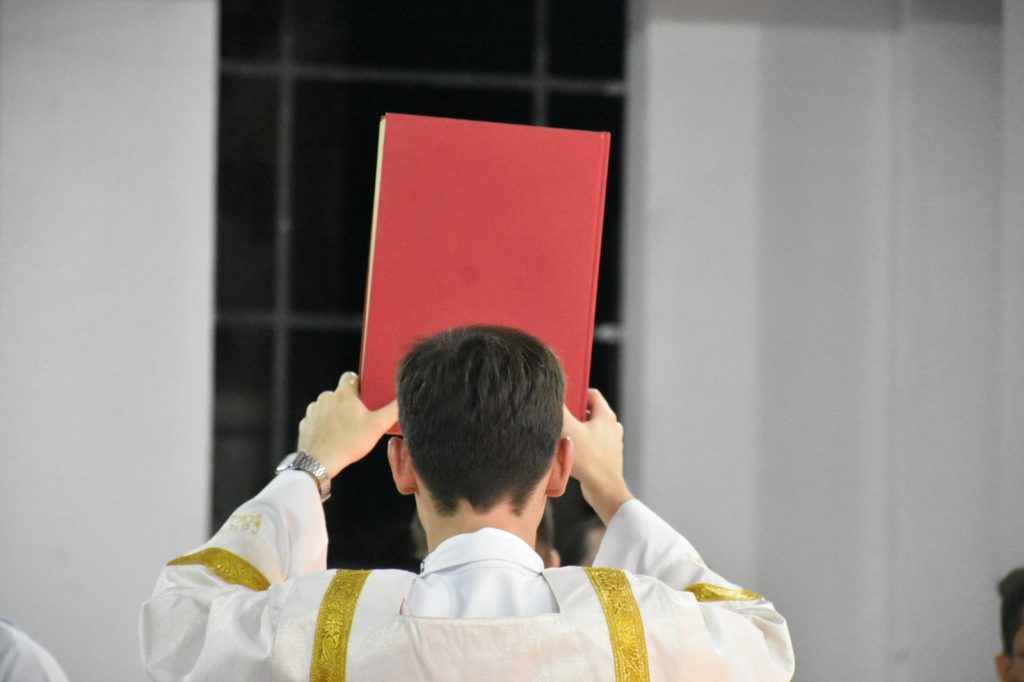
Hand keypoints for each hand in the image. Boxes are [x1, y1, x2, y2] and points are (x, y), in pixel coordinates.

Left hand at [297, 372, 397, 477]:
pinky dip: (324, 425)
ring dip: (335, 414)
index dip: (359, 385)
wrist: (320, 463)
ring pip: (328, 406)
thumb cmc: (349, 442)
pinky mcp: (305, 424)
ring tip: (345, 431)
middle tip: (359, 419)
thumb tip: (403, 397)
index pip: (351, 377)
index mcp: (343, 393)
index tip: (365, 398)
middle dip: (348, 403)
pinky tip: (332, 437)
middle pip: (340, 394)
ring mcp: (313, 410)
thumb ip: (393, 409)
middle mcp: (325, 397)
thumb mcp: (378, 426)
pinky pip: (317, 419)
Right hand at [562, 388, 632, 523]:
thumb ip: (560, 411)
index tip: (564, 399)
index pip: (592, 394)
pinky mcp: (607, 457)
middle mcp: (612, 427)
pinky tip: (569, 453)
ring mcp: (611, 443)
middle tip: (560, 420)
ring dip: (577, 431)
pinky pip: (591, 444)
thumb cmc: (589, 460)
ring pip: (590, 429)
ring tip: (563, 438)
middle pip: (590, 412)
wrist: (603, 489)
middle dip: (574, 415)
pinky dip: (581, 445)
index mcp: (606, 416)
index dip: (577, 393)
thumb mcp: (568, 430)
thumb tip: (552, 398)